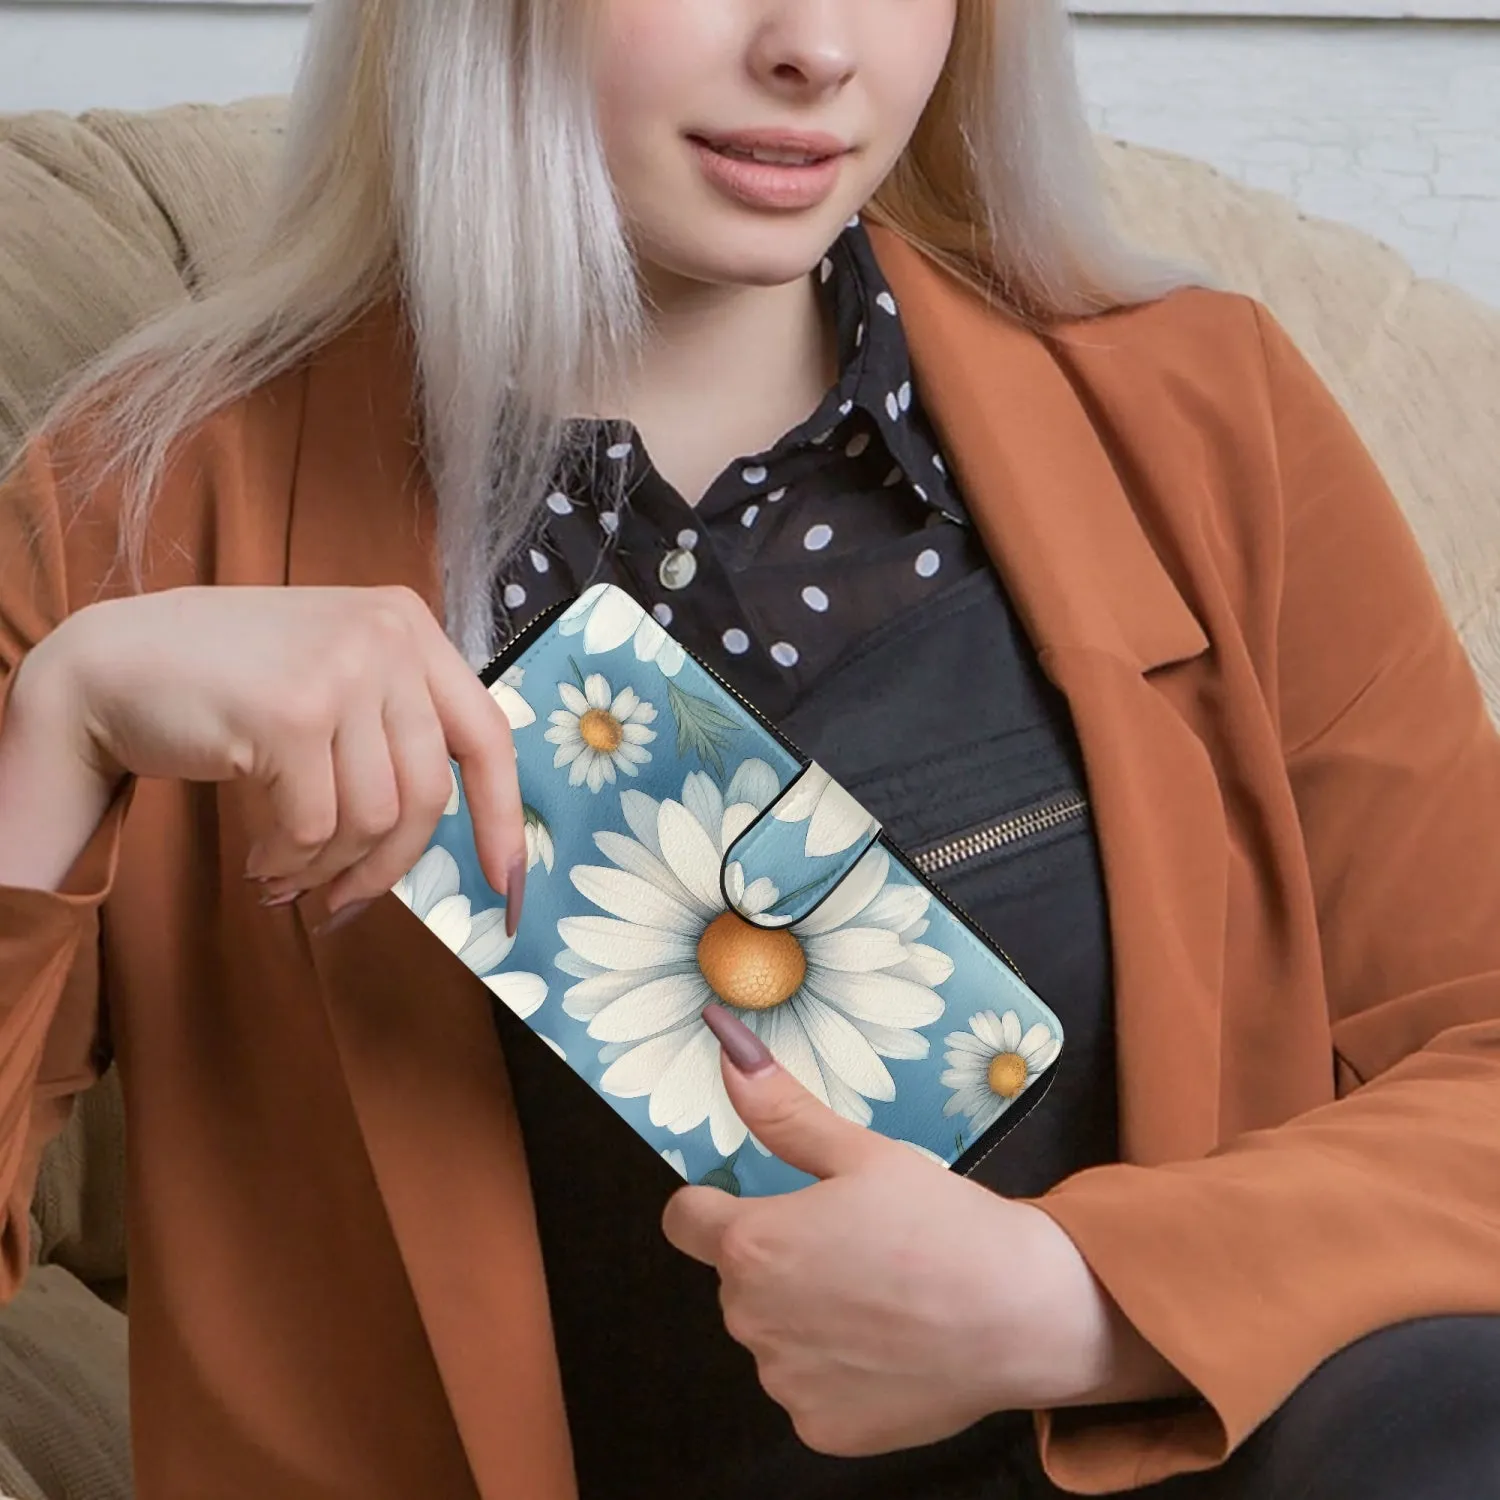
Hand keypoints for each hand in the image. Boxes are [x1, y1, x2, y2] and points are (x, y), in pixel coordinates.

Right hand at [18, 585, 524, 919]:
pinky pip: (315, 827)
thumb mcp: (337, 676)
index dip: (503, 818)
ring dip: (330, 867)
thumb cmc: (232, 685)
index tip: (507, 884)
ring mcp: (340, 669)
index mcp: (409, 624)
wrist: (114, 662)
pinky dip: (291, 860)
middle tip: (346, 900)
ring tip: (288, 870)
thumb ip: (398, 726)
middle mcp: (387, 636)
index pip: (487, 735)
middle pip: (428, 793)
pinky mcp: (289, 713)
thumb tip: (469, 832)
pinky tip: (261, 857)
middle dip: (390, 866)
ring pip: (372, 818)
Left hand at [662, 1005, 1188, 1457]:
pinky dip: (838, 1370)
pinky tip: (890, 1347)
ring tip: (881, 1295)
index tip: (754, 1203)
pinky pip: (809, 1388)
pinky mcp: (820, 1430)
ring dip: (807, 1316)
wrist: (1020, 1316)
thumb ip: (783, 1113)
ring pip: (775, 1334)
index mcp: (753, 1244)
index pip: (686, 1220)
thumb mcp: (861, 1153)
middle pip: (739, 1278)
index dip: (714, 1205)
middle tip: (852, 1243)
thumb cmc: (940, 1225)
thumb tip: (728, 1058)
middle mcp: (752, 1318)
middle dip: (779, 1259)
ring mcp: (785, 1381)